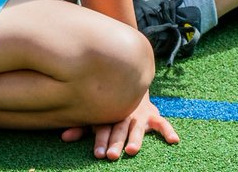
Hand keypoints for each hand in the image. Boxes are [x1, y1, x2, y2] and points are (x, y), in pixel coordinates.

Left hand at [60, 92, 178, 159]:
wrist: (129, 82)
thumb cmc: (108, 106)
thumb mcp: (95, 115)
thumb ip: (82, 127)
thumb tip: (63, 137)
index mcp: (109, 114)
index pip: (104, 128)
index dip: (101, 141)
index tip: (99, 154)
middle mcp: (125, 114)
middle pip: (120, 129)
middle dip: (116, 143)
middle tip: (112, 156)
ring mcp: (140, 114)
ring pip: (138, 127)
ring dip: (136, 138)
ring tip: (132, 150)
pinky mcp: (153, 115)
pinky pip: (162, 123)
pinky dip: (168, 131)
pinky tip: (174, 141)